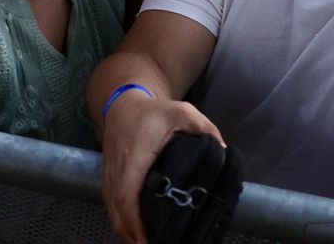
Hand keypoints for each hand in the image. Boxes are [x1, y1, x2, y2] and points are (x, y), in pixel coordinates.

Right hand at [101, 92, 224, 243]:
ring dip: (128, 233)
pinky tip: (138, 234)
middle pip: (118, 213)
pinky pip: (112, 207)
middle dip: (133, 237)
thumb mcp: (182, 112)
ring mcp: (110, 177)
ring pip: (113, 213)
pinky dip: (124, 223)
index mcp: (135, 158)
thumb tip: (224, 152)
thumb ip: (204, 128)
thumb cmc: (152, 112)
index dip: (136, 222)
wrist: (122, 104)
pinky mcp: (109, 179)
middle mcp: (118, 171)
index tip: (149, 241)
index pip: (128, 196)